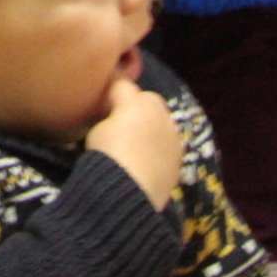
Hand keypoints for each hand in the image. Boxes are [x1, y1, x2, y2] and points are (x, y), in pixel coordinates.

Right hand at [88, 78, 182, 206]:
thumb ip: (108, 116)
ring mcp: (174, 138)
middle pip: (148, 101)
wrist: (129, 190)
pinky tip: (144, 163)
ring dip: (150, 128)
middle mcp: (162, 114)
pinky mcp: (179, 160)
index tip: (100, 107)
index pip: (122, 86)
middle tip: (118, 125)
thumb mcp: (97, 129)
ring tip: (133, 146)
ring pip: (161, 123)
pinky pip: (166, 146)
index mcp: (140, 101)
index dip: (110, 96)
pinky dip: (157, 149)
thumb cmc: (108, 153)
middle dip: (136, 108)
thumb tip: (112, 118)